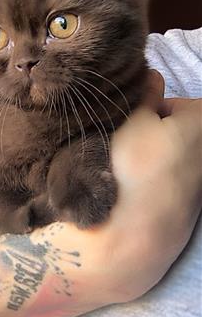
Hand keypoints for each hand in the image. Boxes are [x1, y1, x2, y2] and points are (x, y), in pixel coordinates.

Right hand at [86, 70, 201, 302]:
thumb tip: (153, 77)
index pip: (176, 104)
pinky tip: (135, 192)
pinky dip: (155, 182)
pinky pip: (170, 182)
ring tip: (127, 171)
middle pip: (177, 131)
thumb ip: (144, 93)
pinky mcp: (191, 209)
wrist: (130, 239)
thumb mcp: (129, 119)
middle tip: (126, 147)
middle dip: (153, 134)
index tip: (131, 126)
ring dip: (152, 158)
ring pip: (173, 157)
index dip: (150, 111)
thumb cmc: (130, 168)